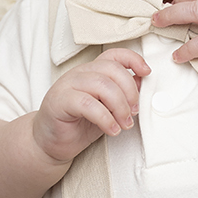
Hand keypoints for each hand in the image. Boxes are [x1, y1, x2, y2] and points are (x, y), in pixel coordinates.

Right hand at [31, 48, 148, 164]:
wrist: (50, 142)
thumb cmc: (78, 124)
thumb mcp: (107, 108)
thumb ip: (121, 94)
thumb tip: (141, 82)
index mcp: (92, 72)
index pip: (114, 55)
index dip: (133, 59)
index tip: (147, 72)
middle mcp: (80, 74)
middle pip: (112, 70)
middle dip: (129, 92)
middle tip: (133, 113)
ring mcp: (68, 85)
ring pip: (102, 85)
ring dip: (120, 107)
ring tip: (124, 124)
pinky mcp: (60, 101)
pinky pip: (88, 104)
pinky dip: (105, 118)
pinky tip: (111, 130)